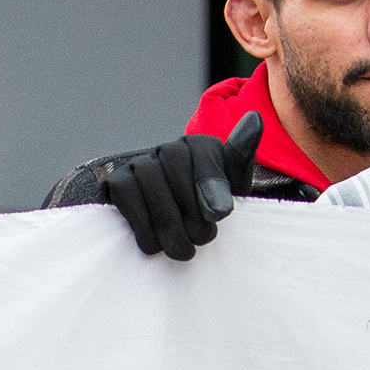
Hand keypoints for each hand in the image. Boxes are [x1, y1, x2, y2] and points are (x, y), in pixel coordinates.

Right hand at [65, 112, 260, 260]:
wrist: (168, 244)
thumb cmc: (202, 219)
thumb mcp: (230, 195)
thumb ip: (240, 160)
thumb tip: (254, 119)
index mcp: (199, 148)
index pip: (204, 149)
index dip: (211, 179)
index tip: (220, 213)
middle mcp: (168, 149)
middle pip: (176, 161)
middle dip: (190, 206)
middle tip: (201, 240)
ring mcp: (139, 164)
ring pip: (150, 178)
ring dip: (168, 221)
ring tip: (181, 250)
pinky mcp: (115, 182)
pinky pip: (127, 193)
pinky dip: (143, 222)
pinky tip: (154, 243)